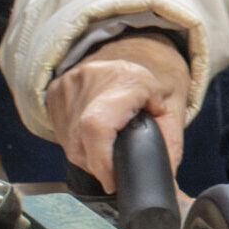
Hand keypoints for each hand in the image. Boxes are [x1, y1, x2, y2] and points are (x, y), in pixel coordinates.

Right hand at [45, 34, 188, 190]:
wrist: (133, 46)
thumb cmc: (157, 75)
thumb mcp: (174, 104)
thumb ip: (170, 143)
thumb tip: (167, 183)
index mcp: (126, 80)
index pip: (98, 127)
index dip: (102, 162)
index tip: (115, 181)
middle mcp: (90, 80)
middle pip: (82, 143)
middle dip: (101, 165)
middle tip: (118, 165)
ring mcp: (67, 86)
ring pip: (69, 143)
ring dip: (89, 156)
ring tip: (110, 146)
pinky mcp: (53, 93)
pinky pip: (61, 134)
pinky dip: (79, 144)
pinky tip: (94, 137)